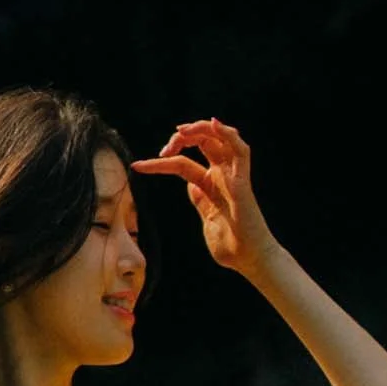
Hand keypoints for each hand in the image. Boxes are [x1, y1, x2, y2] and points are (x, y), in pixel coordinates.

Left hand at [131, 114, 277, 278]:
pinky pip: (241, 151)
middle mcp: (222, 176)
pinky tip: (214, 124)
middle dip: (180, 138)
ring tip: (181, 132)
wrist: (249, 261)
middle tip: (164, 148)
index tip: (137, 166)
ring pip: (220, 139)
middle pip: (202, 142)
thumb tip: (192, 187)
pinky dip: (229, 134)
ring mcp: (233, 176)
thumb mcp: (207, 220)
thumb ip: (200, 202)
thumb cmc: (231, 248)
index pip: (182, 163)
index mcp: (210, 185)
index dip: (159, 162)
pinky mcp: (242, 181)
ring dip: (200, 129)